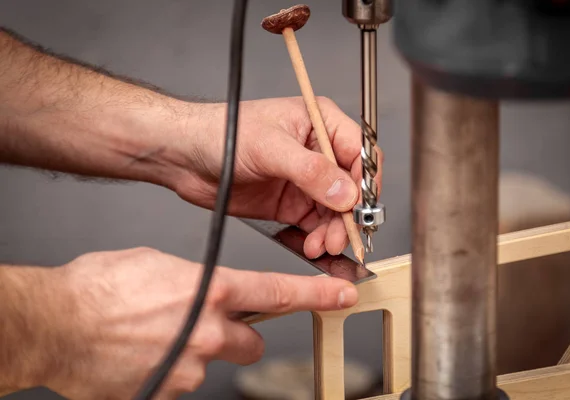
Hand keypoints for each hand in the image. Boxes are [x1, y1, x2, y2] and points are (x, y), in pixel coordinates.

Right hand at [46, 247, 357, 398]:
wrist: (56, 325)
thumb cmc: (100, 287)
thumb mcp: (157, 263)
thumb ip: (194, 277)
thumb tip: (203, 286)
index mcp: (211, 290)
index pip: (278, 292)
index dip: (316, 294)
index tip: (341, 294)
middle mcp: (209, 331)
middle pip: (252, 340)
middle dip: (238, 334)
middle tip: (209, 325)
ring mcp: (191, 366)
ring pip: (216, 362)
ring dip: (199, 352)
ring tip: (161, 337)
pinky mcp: (170, 391)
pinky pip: (184, 380)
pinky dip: (173, 369)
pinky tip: (146, 355)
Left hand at [175, 97, 382, 258]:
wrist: (186, 156)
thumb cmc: (223, 132)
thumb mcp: (270, 147)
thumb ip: (310, 171)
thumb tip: (345, 193)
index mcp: (320, 123)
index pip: (360, 153)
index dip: (364, 182)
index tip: (359, 207)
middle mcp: (318, 152)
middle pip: (351, 188)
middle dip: (348, 215)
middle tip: (340, 236)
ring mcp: (305, 180)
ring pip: (336, 211)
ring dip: (333, 231)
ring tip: (322, 246)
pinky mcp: (291, 203)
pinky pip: (315, 224)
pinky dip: (317, 238)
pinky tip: (312, 246)